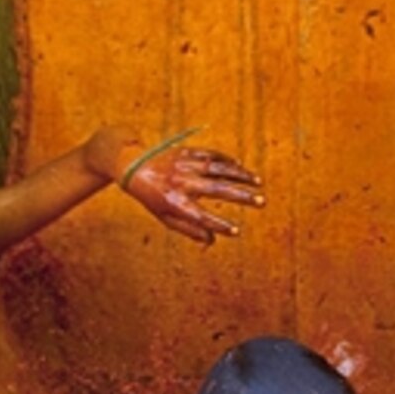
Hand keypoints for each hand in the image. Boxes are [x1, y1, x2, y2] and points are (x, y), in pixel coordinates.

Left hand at [118, 143, 263, 244]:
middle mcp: (181, 183)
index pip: (200, 217)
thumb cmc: (152, 197)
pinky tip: (240, 167)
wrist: (133, 166)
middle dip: (241, 196)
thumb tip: (211, 241)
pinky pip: (211, 155)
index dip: (219, 225)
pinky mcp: (187, 151)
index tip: (237, 232)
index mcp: (174, 202)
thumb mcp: (164, 218)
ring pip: (218, 168)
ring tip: (258, 182)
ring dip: (240, 175)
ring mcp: (185, 165)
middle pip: (216, 190)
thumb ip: (189, 229)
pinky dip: (227, 160)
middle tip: (261, 202)